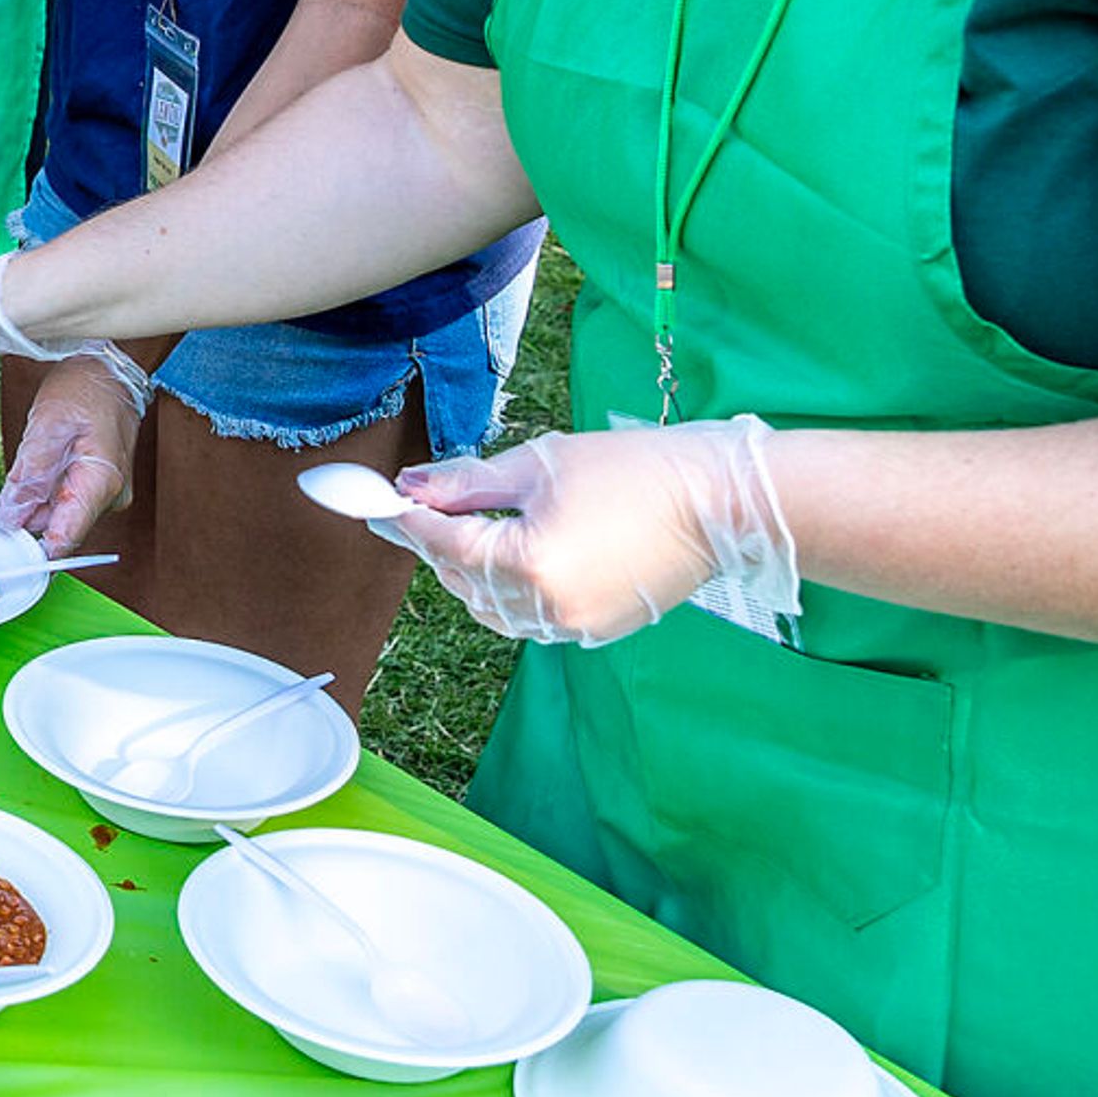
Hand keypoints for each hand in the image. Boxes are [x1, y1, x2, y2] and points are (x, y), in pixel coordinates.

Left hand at [0, 348, 145, 550]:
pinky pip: (57, 500)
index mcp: (99, 485)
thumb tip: (9, 517)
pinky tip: (6, 491)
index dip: (29, 549)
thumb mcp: (49, 426)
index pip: (65, 539)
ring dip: (22, 505)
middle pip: (53, 526)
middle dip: (17, 519)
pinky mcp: (90, 486)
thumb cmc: (84, 389)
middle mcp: (105, 497)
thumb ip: (29, 476)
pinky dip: (32, 495)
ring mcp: (99, 493)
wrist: (107, 370)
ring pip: (52, 513)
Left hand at [392, 417, 796, 647]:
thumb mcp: (539, 465)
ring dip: (472, 571)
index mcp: (528, 564)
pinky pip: (531, 617)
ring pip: (492, 607)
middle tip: (425, 508)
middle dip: (440, 543)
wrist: (718, 504)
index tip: (379, 503)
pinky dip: (512, 591)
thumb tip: (411, 487)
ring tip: (473, 529)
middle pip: (462, 581)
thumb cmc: (634, 471)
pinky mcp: (596, 632)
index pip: (443, 545)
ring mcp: (573, 628)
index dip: (408, 521)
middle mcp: (547, 608)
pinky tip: (518, 556)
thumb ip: (468, 483)